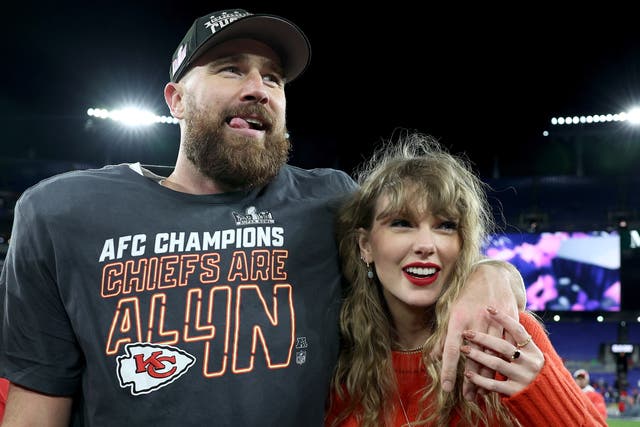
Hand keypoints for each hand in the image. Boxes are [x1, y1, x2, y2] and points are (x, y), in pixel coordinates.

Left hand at [437, 261, 520, 399]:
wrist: (492, 275)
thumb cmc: (466, 295)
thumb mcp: (451, 311)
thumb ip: (444, 336)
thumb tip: (433, 357)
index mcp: (458, 318)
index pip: (451, 349)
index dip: (449, 370)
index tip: (447, 388)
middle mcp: (476, 321)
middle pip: (474, 357)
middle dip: (471, 380)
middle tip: (468, 398)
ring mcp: (494, 321)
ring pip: (492, 354)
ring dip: (487, 375)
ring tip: (482, 393)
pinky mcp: (509, 321)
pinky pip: (507, 346)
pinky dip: (503, 362)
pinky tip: (500, 376)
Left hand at [460, 306, 543, 395]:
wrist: (550, 399)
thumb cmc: (532, 372)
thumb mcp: (530, 355)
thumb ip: (517, 342)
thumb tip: (499, 321)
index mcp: (533, 351)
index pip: (518, 330)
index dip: (504, 318)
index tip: (488, 308)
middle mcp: (530, 363)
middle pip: (503, 347)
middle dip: (483, 338)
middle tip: (467, 333)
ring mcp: (523, 378)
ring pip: (497, 364)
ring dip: (478, 356)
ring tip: (464, 350)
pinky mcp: (516, 392)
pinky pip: (494, 385)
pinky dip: (479, 379)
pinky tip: (468, 374)